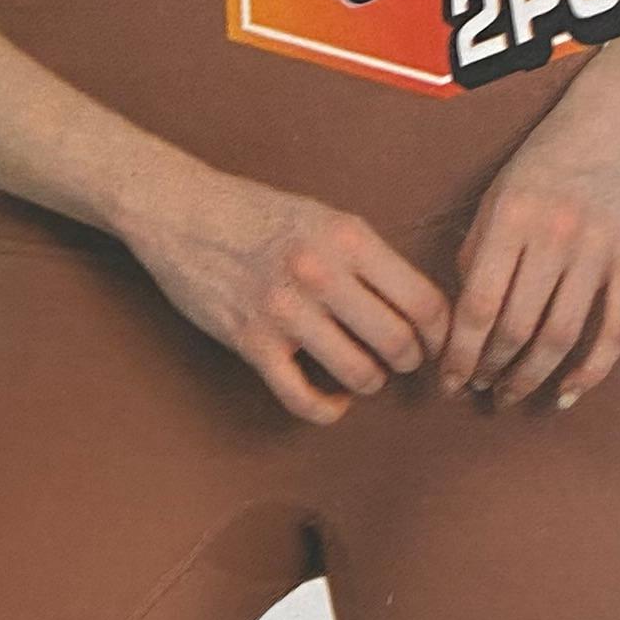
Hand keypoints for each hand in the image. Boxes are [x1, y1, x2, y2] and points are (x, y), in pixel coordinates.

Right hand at [127, 165, 449, 426]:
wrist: (179, 210)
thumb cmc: (256, 213)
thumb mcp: (324, 217)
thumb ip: (368, 257)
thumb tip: (418, 307)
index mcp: (348, 237)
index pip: (423, 301)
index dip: (440, 332)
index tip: (436, 341)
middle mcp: (321, 273)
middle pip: (399, 342)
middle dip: (410, 360)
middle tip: (402, 360)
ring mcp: (284, 311)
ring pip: (360, 374)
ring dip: (371, 382)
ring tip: (365, 373)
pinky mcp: (251, 342)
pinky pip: (304, 398)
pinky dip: (329, 409)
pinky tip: (333, 398)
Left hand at [440, 64, 619, 408]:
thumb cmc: (551, 152)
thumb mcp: (499, 190)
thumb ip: (479, 249)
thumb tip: (460, 315)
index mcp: (511, 218)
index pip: (476, 307)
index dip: (458, 355)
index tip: (447, 380)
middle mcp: (554, 237)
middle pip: (515, 329)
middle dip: (489, 371)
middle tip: (477, 390)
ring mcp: (598, 251)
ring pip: (560, 337)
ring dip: (531, 377)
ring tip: (511, 394)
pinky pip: (614, 330)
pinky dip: (591, 371)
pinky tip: (568, 393)